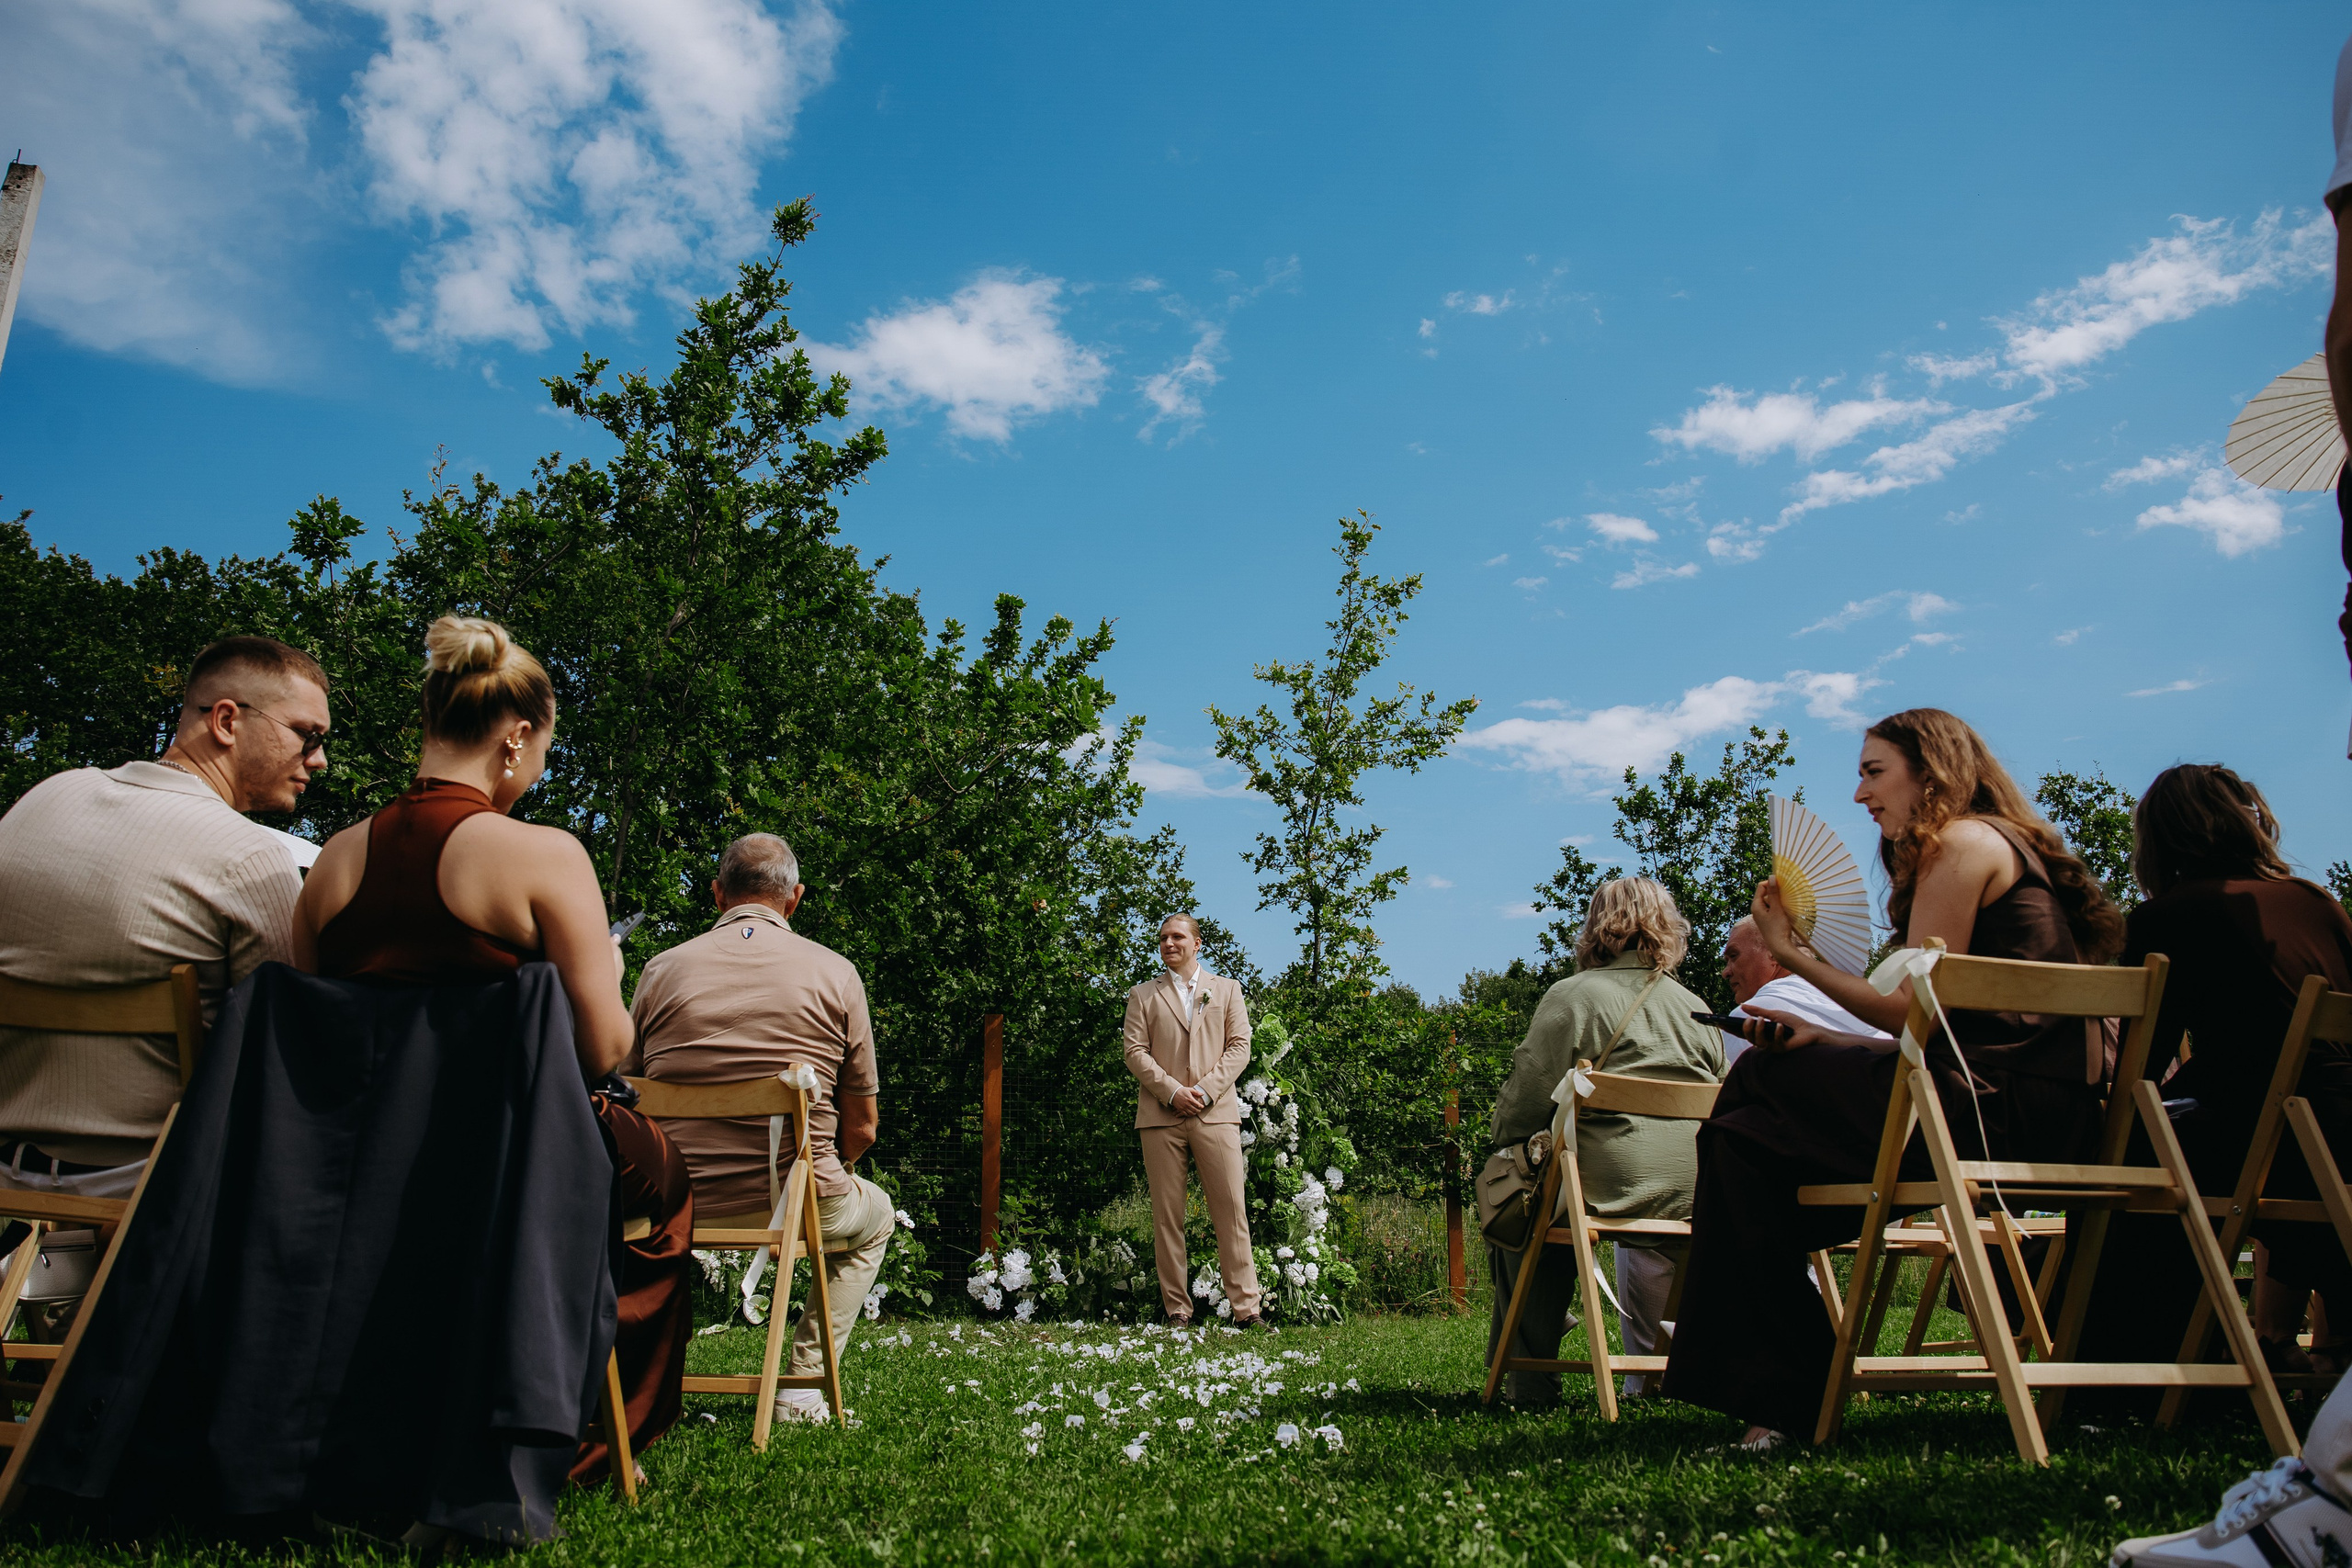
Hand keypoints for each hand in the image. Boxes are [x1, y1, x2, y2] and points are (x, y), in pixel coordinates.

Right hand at [1171, 1085, 1209, 1116]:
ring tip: (1196, 1112)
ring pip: (1191, 1113)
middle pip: (1195, 1110)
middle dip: (1199, 1111)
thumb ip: (1196, 1092)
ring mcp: (1183, 1107)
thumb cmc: (1182, 1090)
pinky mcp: (1180, 1109)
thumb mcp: (1189, 1089)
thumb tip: (1202, 1094)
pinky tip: (1191, 1113)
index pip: (1198, 1105)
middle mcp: (1187, 1104)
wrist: (1173, 1093)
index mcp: (1190, 1099)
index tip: (1202, 1106)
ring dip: (1195, 1113)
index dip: (1201, 1106)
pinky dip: (1189, 1115)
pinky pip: (1186, 1114)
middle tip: (1200, 1110)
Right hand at [1737, 1005, 1872, 1055]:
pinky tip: (1780, 1026)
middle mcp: (1764, 1042)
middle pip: (1748, 1038)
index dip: (1730, 1028)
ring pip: (1758, 1043)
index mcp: (1761, 1034)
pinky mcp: (1782, 1051)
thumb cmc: (1793, 1024)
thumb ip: (1758, 1011)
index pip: (1742, 1032)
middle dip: (1746, 1029)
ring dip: (1759, 1031)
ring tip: (1761, 1020)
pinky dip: (1777, 1033)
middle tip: (1748, 1020)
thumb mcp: (1774, 1014)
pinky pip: (1775, 1044)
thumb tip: (1742, 1006)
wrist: (1811, 1031)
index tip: (1719, 1022)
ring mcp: (1772, 1048)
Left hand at [1749, 877, 1807, 968]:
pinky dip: (1779, 907)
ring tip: (1786, 906)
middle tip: (1786, 896)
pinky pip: (1773, 909)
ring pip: (1771, 901)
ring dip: (1779, 901)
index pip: (1761, 886)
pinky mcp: (1768, 920)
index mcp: (1755, 905)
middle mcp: (1756, 910)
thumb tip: (1771, 877)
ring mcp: (1762, 915)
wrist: (1780, 947)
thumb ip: (1774, 893)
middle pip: (1766, 893)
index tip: (1782, 885)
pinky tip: (1786, 912)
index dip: (1771, 883)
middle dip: (1776, 892)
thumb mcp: (1777, 908)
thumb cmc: (1778, 928)